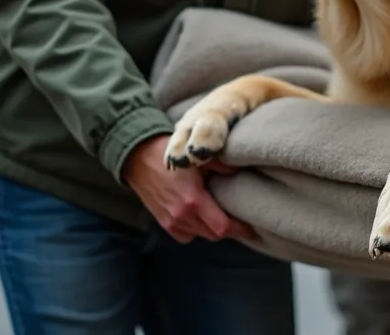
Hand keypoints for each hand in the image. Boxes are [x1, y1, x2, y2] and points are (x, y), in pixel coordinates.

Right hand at [123, 134, 255, 243]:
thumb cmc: (169, 154)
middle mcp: (182, 215)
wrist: (138, 158)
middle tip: (239, 219)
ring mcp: (171, 221)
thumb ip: (221, 164)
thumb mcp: (197, 156)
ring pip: (200, 235)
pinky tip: (199, 217)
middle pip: (213, 234)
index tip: (251, 229)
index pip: (222, 227)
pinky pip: (185, 236)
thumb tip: (238, 172)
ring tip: (220, 216)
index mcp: (193, 200)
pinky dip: (195, 231)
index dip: (239, 229)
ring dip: (211, 229)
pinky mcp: (163, 222)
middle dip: (228, 229)